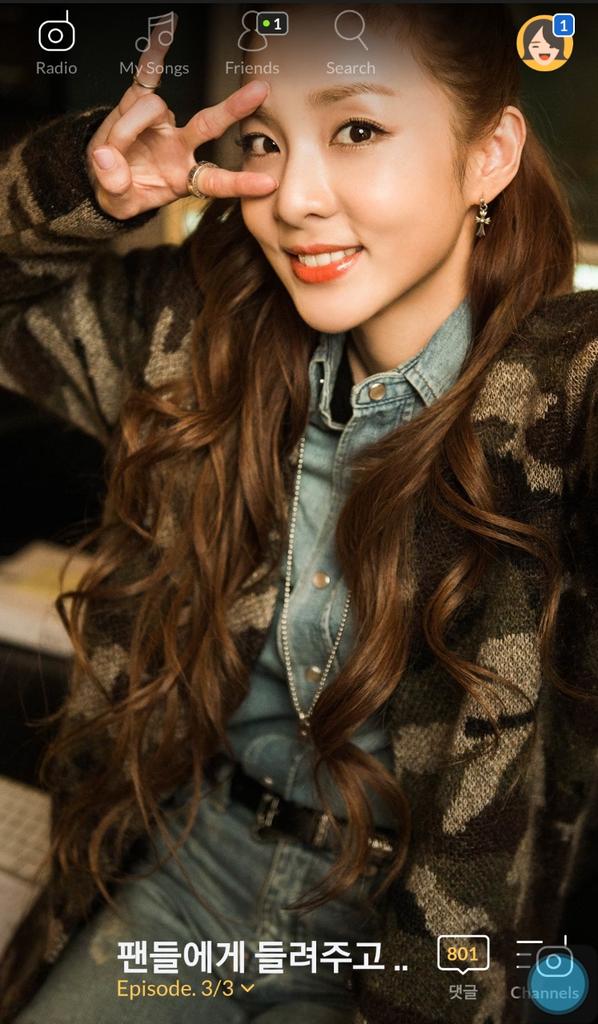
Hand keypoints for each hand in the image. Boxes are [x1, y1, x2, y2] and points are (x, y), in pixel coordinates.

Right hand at [85, 13, 277, 219]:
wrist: (101, 173)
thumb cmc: (120, 191)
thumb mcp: (117, 203)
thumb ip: (116, 188)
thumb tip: (107, 158)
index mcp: (183, 178)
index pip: (216, 181)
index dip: (240, 184)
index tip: (268, 183)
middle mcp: (180, 146)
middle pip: (210, 125)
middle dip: (233, 108)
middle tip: (260, 92)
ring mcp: (163, 122)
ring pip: (154, 109)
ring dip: (127, 128)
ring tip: (110, 151)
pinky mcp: (140, 102)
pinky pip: (148, 74)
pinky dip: (154, 53)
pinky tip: (166, 28)